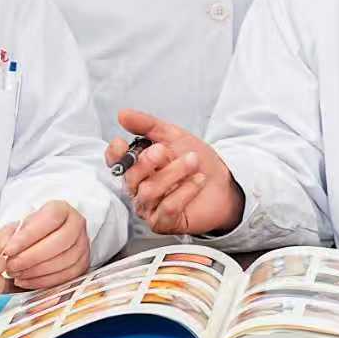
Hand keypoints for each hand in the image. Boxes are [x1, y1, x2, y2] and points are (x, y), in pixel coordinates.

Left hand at [0, 201, 89, 289]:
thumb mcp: (14, 228)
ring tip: (16, 274)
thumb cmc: (30, 232)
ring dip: (36, 271)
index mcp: (62, 209)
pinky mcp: (82, 264)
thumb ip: (7, 236)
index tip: (9, 250)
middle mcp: (77, 225)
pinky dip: (43, 281)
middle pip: (60, 241)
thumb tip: (2, 250)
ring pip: (64, 260)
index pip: (50, 218)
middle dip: (32, 257)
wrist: (45, 239)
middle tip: (11, 266)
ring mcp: (82, 245)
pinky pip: (66, 276)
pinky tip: (26, 281)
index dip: (29, 236)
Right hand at [104, 109, 241, 235]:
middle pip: (131, 177)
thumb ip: (147, 125)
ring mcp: (149, 207)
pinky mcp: (163, 223)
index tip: (121, 144)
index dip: (114, 155)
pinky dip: (185, 192)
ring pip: (149, 192)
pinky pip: (167, 208)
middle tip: (166, 150)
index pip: (115, 163)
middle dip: (149, 161)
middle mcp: (138, 188)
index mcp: (137, 166)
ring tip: (193, 162)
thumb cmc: (196, 160)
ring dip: (173, 174)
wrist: (223, 181)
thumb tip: (123, 114)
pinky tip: (198, 180)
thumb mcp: (173, 135)